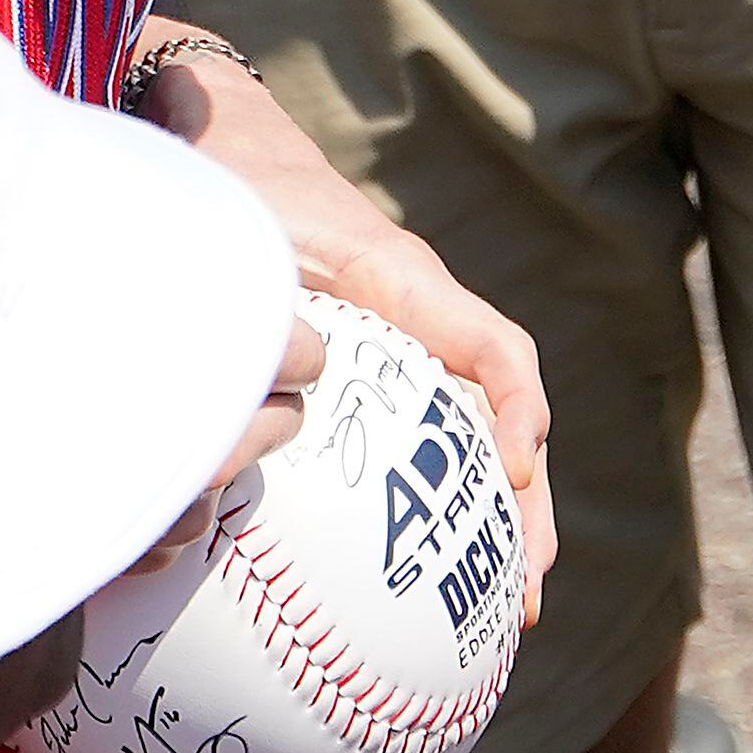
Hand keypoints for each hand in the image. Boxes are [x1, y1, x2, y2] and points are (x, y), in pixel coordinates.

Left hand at [137, 46, 558, 619]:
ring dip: (500, 522)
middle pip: (503, 419)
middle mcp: (423, 320)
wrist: (227, 142)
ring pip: (474, 441)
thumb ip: (247, 305)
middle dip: (525, 508)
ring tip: (506, 610)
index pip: (494, 350)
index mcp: (408, 285)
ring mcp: (406, 349)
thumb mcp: (238, 239)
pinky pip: (428, 443)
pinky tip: (420, 579)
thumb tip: (233, 406)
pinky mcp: (375, 373)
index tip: (510, 475)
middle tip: (525, 592)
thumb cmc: (234, 187)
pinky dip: (442, 506)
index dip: (514, 412)